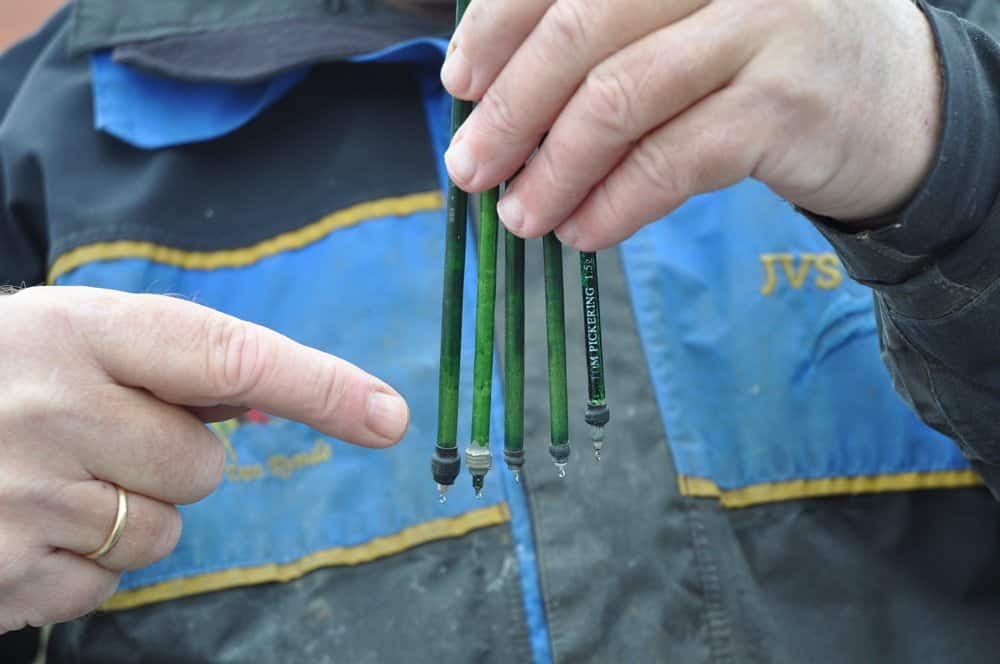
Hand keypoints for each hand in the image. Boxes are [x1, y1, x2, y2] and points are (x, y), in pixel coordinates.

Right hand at [0, 286, 408, 632]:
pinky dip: (85, 562)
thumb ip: (170, 364)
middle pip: (203, 466)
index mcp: (77, 330)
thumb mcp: (71, 341)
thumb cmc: (3, 379)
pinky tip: (27, 523)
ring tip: (51, 477)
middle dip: (171, 459)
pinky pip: (111, 585)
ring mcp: (22, 497)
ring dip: (127, 512)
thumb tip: (276, 400)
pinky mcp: (7, 573)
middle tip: (95, 437)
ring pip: (165, 530)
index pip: (228, 355)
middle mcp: (51, 407)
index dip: (318, 385)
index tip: (388, 416)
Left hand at [441, 0, 941, 249]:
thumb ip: (607, 40)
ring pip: (616, 102)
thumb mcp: (688, 23)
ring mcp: (759, 25)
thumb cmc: (765, 58)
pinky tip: (584, 231)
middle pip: (578, 33)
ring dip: (553, 171)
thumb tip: (491, 95)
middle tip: (470, 168)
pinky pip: (668, 162)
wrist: (899, 101)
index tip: (458, 85)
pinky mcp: (782, 106)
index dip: (495, 28)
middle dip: (508, 111)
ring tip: (521, 216)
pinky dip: (613, 204)